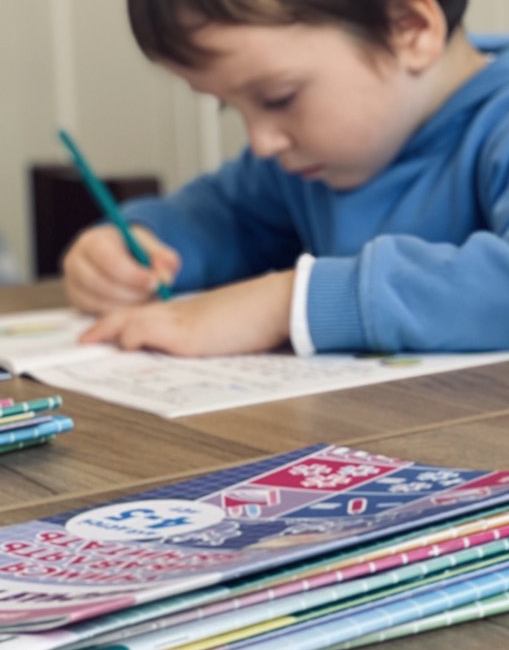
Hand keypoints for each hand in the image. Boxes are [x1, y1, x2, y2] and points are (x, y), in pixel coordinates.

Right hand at [62, 224, 180, 313]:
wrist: (121, 254)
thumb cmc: (136, 250)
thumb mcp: (153, 247)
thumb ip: (163, 258)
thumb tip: (163, 276)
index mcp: (94, 241)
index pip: (108, 260)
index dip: (133, 275)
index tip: (154, 283)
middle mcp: (76, 260)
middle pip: (100, 284)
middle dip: (132, 293)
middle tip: (154, 293)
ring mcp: (72, 282)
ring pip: (98, 302)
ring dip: (127, 305)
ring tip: (147, 298)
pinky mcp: (77, 300)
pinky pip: (96, 313)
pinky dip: (118, 313)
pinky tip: (134, 304)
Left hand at [80, 270, 294, 356]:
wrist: (281, 303)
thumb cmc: (265, 316)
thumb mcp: (230, 325)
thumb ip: (210, 333)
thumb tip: (203, 345)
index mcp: (191, 312)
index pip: (148, 314)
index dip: (124, 323)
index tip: (109, 333)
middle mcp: (181, 313)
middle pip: (130, 314)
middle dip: (104, 328)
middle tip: (86, 340)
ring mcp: (181, 322)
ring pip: (129, 321)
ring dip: (108, 332)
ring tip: (89, 344)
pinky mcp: (186, 335)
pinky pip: (143, 332)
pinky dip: (130, 338)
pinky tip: (127, 345)